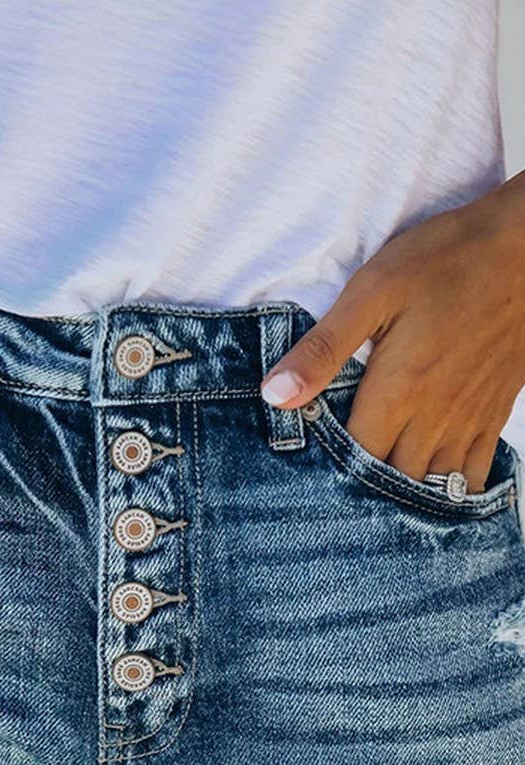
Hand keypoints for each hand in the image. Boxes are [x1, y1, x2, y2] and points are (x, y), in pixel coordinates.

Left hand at [259, 171, 524, 493]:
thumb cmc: (446, 260)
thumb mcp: (371, 292)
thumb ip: (323, 349)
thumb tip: (275, 395)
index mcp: (398, 393)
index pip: (355, 460)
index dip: (328, 473)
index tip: (305, 471)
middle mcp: (435, 417)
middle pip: (393, 482)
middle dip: (364, 490)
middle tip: (334, 489)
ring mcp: (469, 419)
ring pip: (433, 484)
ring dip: (405, 495)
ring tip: (376, 498)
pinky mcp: (494, 411)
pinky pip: (474, 472)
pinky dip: (451, 489)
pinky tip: (431, 487)